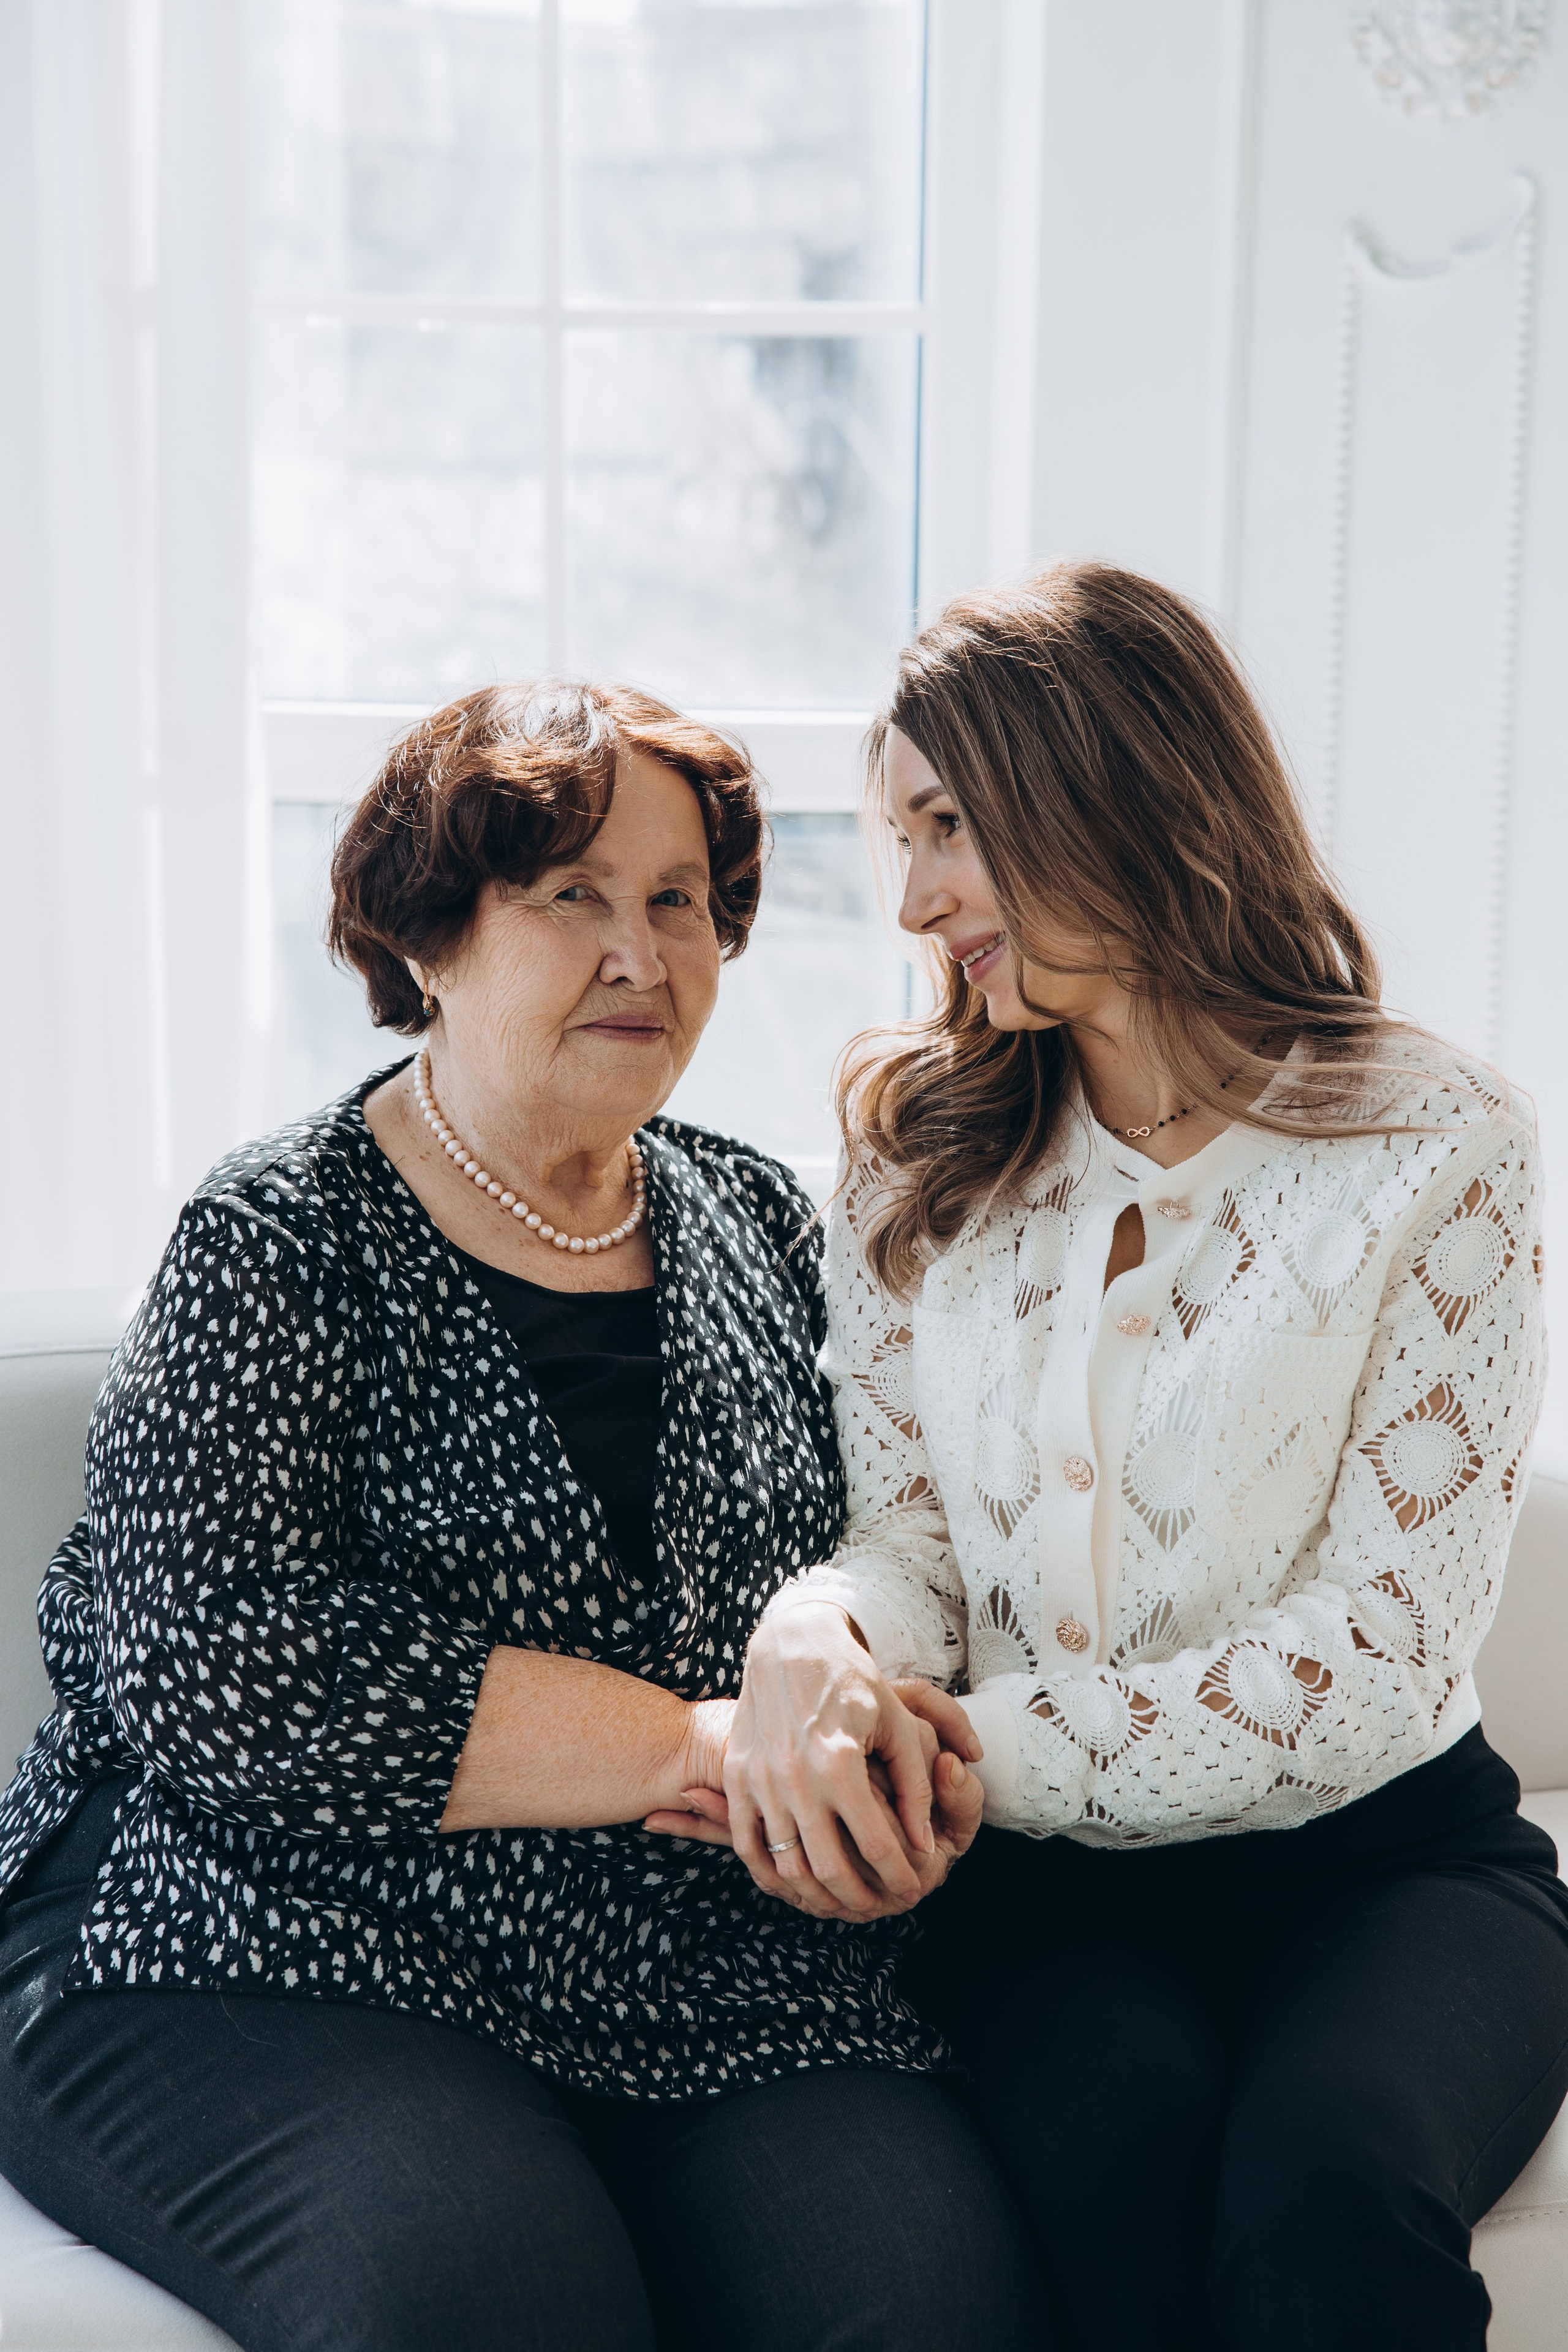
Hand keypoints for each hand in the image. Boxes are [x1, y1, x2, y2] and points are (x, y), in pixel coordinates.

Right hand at [650, 1601, 981, 1920]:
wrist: (789, 1646)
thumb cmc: (853, 1682)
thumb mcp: (897, 1725)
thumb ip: (915, 1786)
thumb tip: (925, 1843)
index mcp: (841, 1763)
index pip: (876, 1844)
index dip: (899, 1875)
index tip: (914, 1888)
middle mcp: (796, 1777)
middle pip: (829, 1869)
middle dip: (860, 1899)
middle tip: (879, 1907)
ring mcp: (760, 1779)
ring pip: (786, 1867)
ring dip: (815, 1897)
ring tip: (841, 1904)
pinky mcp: (736, 1777)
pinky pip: (746, 1845)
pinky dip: (769, 1876)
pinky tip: (793, 1886)